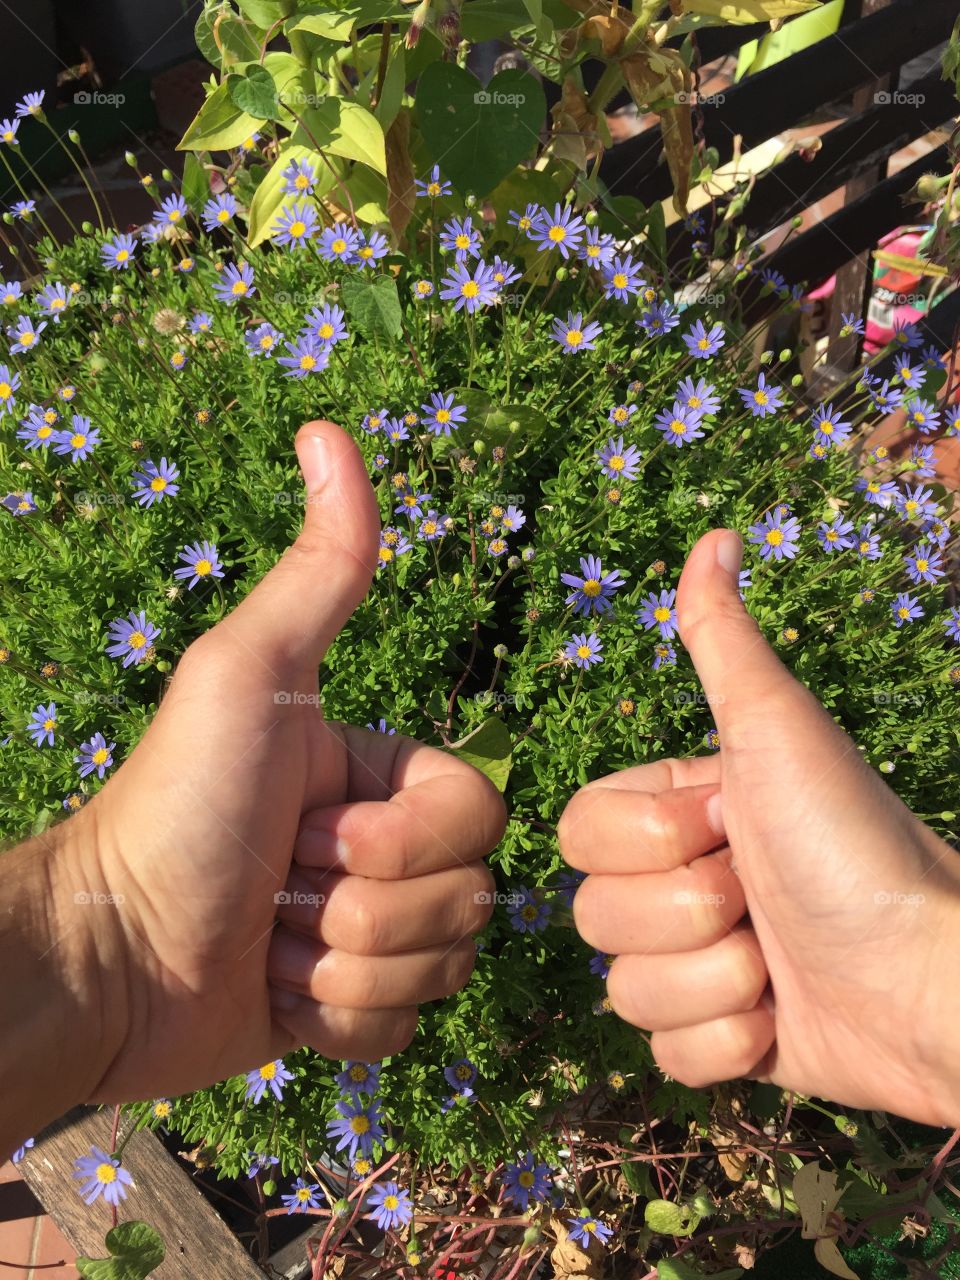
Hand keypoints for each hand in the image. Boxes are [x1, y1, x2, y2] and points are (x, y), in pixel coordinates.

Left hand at [3, 422, 504, 1153]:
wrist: (106, 955)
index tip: (314, 830)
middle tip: (280, 890)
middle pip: (469, 894)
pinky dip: (337, 1019)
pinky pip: (405, 1026)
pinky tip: (273, 994)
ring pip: (444, 963)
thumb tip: (329, 431)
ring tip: (266, 942)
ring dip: (345, 964)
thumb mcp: (252, 674)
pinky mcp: (348, 1010)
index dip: (405, 836)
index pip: (480, 812)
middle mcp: (384, 847)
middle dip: (367, 906)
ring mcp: (371, 933)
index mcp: (382, 770)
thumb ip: (318, 571)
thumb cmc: (180, 805)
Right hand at [559, 529, 959, 1124]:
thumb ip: (724, 642)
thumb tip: (716, 535)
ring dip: (716, 982)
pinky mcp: (718, 1040)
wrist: (934, 977)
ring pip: (624, 992)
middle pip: (593, 917)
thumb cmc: (855, 845)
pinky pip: (664, 1055)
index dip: (647, 838)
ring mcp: (696, 964)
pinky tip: (781, 1022)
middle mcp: (677, 883)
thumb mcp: (779, 731)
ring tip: (781, 964)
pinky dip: (727, 1044)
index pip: (579, 831)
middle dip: (689, 915)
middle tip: (761, 898)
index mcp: (676, 811)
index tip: (730, 823)